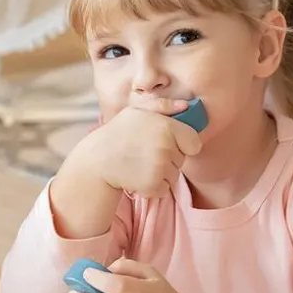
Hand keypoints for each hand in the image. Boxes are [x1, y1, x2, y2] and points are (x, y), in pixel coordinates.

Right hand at [73, 98, 201, 199]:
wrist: (98, 160)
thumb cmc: (118, 133)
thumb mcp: (137, 111)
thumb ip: (163, 105)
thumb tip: (187, 104)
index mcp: (167, 127)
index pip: (194, 143)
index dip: (184, 144)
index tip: (171, 143)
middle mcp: (166, 147)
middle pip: (182, 160)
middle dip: (169, 157)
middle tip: (146, 151)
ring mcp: (160, 168)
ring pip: (174, 175)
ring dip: (161, 172)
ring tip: (141, 163)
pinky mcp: (153, 186)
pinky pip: (164, 188)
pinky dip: (154, 185)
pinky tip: (138, 175)